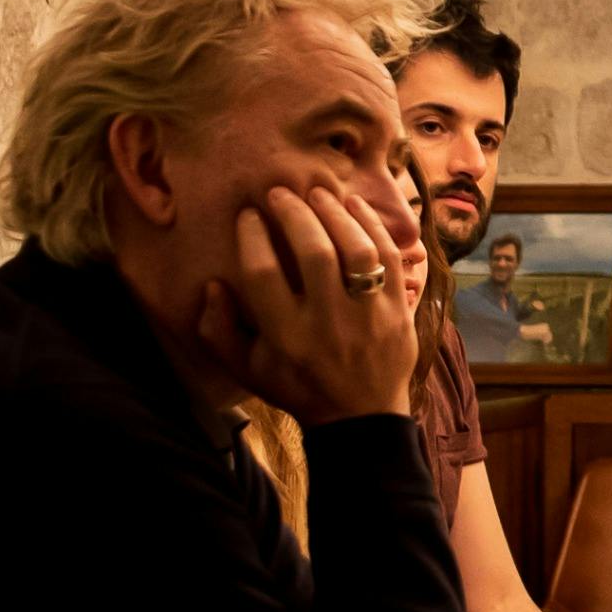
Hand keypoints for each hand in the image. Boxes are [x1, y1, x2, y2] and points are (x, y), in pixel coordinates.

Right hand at [196, 182, 419, 424]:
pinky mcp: (399, 311)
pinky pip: (390, 258)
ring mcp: (369, 316)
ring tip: (316, 194)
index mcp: (286, 337)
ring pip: (356, 250)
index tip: (248, 215)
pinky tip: (352, 205)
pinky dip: (372, 226)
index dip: (253, 237)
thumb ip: (219, 330)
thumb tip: (212, 285)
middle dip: (294, 214)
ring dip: (334, 213)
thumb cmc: (298, 387)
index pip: (264, 274)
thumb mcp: (247, 369)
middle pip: (313, 253)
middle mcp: (328, 324)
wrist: (362, 418)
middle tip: (280, 193)